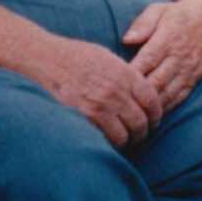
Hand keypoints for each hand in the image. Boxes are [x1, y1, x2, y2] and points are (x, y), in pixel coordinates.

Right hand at [30, 38, 163, 149]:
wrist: (45, 59)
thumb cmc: (76, 56)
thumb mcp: (108, 57)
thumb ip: (127, 75)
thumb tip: (142, 92)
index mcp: (124, 74)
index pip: (152, 101)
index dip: (156, 115)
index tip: (154, 120)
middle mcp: (114, 92)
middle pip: (141, 122)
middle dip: (143, 132)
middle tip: (140, 135)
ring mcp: (97, 108)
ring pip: (123, 136)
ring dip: (126, 141)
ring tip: (124, 141)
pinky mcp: (81, 120)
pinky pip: (102, 140)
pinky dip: (107, 144)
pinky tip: (106, 142)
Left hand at [123, 0, 201, 114]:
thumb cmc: (174, 15)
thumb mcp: (157, 10)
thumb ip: (142, 23)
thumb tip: (127, 39)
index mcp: (168, 38)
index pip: (147, 60)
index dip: (132, 74)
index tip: (116, 84)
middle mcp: (180, 55)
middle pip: (157, 80)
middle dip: (139, 94)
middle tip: (120, 104)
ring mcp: (189, 68)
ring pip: (169, 92)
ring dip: (152, 105)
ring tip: (134, 114)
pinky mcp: (196, 77)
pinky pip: (181, 96)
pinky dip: (167, 107)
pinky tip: (153, 114)